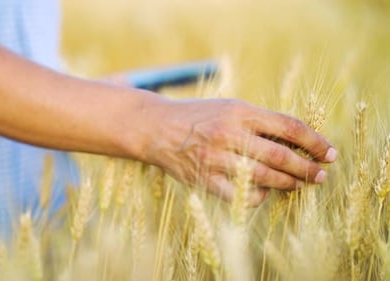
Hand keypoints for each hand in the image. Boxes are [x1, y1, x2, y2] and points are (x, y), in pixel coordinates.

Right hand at [144, 98, 336, 205]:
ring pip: (265, 177)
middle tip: (321, 175)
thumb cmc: (198, 116)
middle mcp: (229, 133)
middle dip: (307, 168)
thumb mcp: (229, 107)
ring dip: (289, 184)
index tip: (329, 152)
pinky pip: (240, 195)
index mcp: (240, 111)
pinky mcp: (205, 178)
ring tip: (299, 184)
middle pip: (281, 155)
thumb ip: (259, 121)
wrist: (157, 127)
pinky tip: (264, 193)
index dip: (315, 141)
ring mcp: (216, 157)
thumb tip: (297, 141)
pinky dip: (259, 197)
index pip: (289, 126)